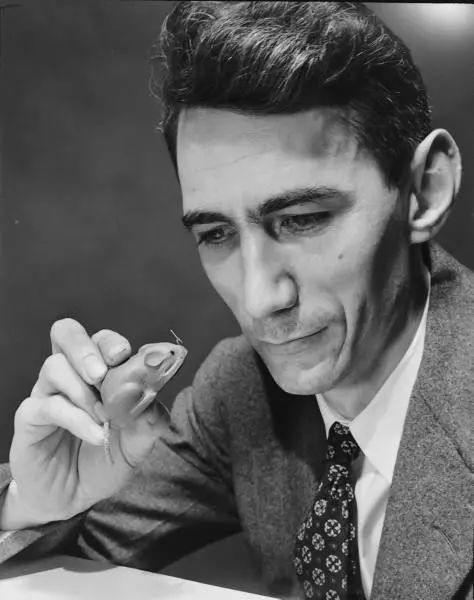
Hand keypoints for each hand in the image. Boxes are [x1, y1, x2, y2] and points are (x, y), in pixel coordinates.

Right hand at [2, 318, 166, 528]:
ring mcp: (47, 393)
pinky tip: (96, 435)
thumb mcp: (136, 444)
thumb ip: (148, 421)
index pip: (101, 341)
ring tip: (104, 416)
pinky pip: (48, 406)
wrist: (73, 498)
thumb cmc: (103, 460)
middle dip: (87, 348)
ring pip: (55, 367)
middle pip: (67, 334)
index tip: (128, 356)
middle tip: (103, 373)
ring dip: (83, 389)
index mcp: (97, 372)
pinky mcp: (30, 418)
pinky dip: (76, 419)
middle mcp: (69, 375)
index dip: (112, 343)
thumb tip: (155, 403)